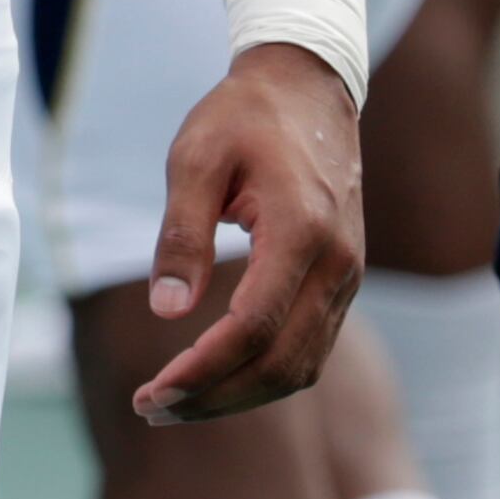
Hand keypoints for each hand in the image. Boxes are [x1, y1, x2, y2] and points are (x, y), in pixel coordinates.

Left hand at [133, 42, 362, 423]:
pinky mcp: (343, 281)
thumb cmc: (243, 117)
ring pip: (302, 366)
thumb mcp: (195, 157)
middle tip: (152, 409)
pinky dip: (265, 375)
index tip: (153, 390)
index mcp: (302, 231)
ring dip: (241, 395)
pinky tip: (217, 376)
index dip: (204, 369)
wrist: (308, 89)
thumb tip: (168, 310)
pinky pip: (310, 348)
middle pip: (283, 364)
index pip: (255, 327)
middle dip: (217, 398)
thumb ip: (182, 233)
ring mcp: (348, 276)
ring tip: (176, 403)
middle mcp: (337, 264)